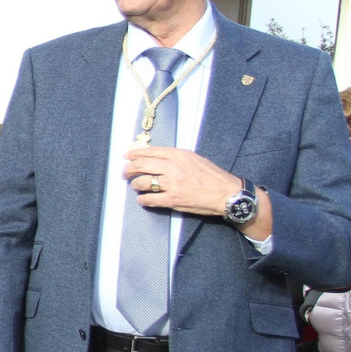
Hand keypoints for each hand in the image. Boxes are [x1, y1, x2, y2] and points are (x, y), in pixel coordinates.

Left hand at [123, 146, 243, 217]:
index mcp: (179, 155)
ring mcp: (172, 184)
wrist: (226, 193)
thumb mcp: (194, 158)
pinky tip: (143, 199)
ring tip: (136, 186)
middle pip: (141, 165)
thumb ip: (175, 157)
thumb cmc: (211, 175)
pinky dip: (142, 199)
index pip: (149, 152)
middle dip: (129, 169)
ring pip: (142, 182)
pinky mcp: (172, 200)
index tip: (126, 156)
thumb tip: (154, 158)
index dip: (134, 154)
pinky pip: (149, 199)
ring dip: (135, 184)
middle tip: (125, 173)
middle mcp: (173, 167)